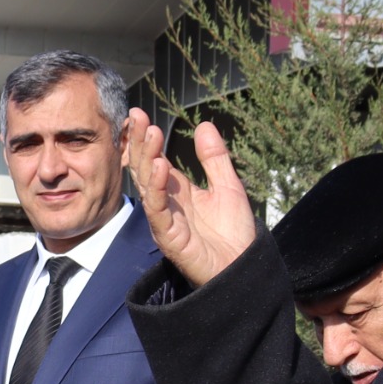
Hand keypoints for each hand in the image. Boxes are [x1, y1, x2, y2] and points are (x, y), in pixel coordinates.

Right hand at [128, 111, 256, 287]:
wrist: (244, 269)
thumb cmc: (234, 234)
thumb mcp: (228, 186)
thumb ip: (214, 159)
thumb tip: (204, 125)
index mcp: (177, 191)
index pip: (154, 159)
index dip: (146, 138)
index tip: (139, 114)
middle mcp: (166, 204)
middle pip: (145, 168)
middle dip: (141, 143)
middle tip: (138, 116)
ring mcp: (165, 220)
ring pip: (147, 186)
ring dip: (147, 159)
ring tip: (151, 133)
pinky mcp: (169, 237)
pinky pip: (158, 211)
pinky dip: (157, 189)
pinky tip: (160, 167)